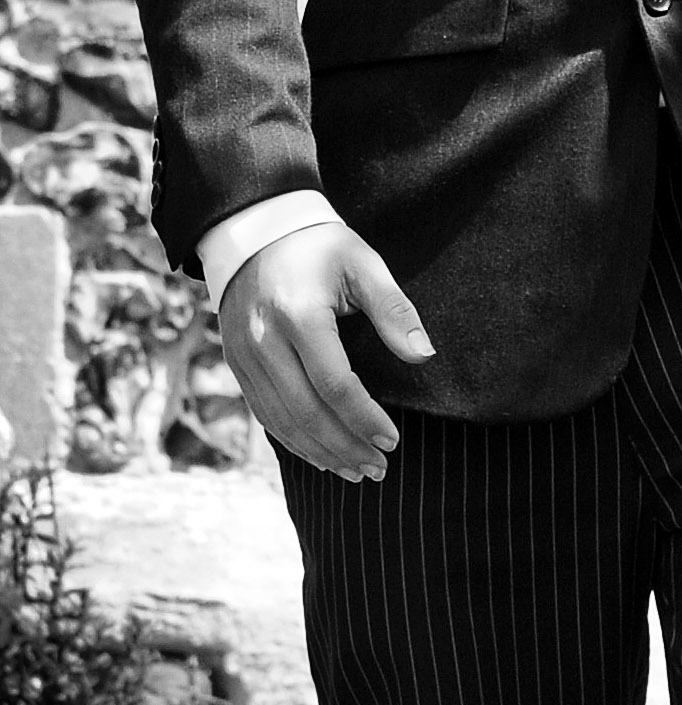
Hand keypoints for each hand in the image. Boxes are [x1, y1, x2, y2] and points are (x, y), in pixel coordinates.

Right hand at [219, 218, 433, 479]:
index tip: (392, 440)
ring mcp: (243, 356)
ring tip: (355, 472)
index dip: (363, 418)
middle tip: (378, 470)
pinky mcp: (235, 363)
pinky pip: (263, 413)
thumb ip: (394, 311)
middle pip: (304, 412)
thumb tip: (424, 355)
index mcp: (299, 316)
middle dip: (343, 447)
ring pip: (280, 420)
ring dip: (318, 452)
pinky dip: (291, 440)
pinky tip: (319, 455)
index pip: (334, 384)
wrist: (254, 232)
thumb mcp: (364, 265)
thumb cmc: (320, 246)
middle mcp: (263, 342)